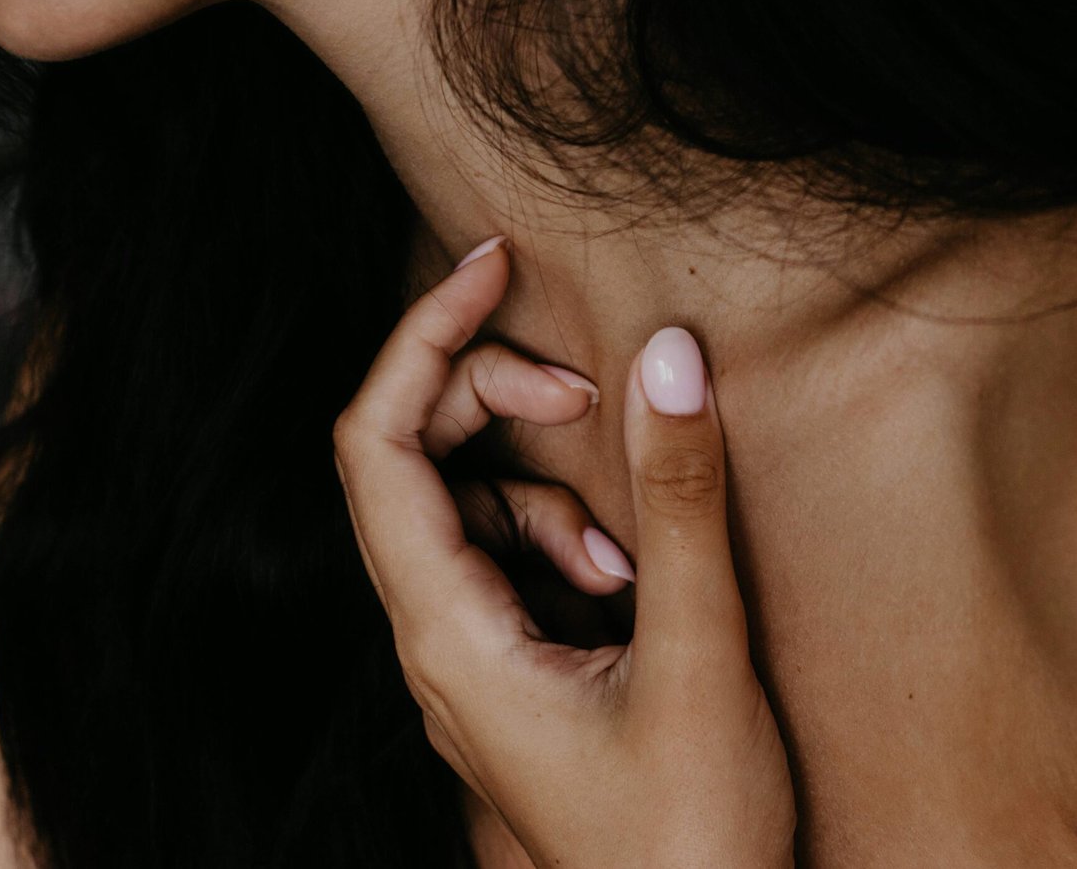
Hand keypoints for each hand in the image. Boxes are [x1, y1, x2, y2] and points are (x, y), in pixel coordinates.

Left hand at [333, 235, 796, 867]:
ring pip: (464, 513)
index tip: (494, 265)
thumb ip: (683, 503)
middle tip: (593, 388)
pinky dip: (563, 540)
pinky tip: (628, 580)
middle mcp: (435, 644)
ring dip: (546, 485)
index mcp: (447, 636)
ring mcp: (467, 663)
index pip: (378, 446)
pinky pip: (506, 564)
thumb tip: (669, 354)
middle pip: (412, 464)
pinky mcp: (511, 674)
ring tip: (632, 547)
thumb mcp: (699, 657)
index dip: (423, 337)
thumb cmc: (690, 838)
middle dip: (495, 400)